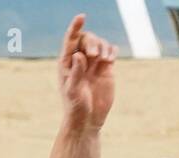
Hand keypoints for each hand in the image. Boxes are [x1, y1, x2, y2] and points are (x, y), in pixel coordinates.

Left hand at [57, 14, 116, 128]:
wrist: (88, 120)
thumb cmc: (76, 108)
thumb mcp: (73, 91)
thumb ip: (75, 73)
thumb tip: (79, 55)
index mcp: (66, 63)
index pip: (70, 40)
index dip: (75, 27)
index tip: (81, 17)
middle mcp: (80, 60)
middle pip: (87, 38)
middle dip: (92, 42)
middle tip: (95, 56)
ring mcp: (93, 64)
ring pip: (100, 43)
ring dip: (103, 47)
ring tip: (104, 60)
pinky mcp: (106, 68)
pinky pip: (110, 51)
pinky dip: (111, 51)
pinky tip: (110, 59)